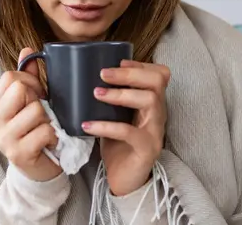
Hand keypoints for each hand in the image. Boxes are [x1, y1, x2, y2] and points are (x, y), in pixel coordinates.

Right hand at [0, 47, 62, 181]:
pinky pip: (44, 130)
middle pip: (20, 89)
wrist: (38, 171)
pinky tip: (50, 141)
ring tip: (45, 129)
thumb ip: (28, 78)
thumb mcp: (30, 104)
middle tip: (41, 114)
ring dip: (48, 120)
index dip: (30, 81)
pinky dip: (53, 135)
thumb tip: (27, 49)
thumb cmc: (34, 133)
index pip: (10, 77)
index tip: (36, 95)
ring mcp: (4, 139)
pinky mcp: (18, 153)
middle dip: (38, 99)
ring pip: (36, 110)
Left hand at [82, 60, 169, 195]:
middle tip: (103, 74)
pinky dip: (106, 126)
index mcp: (152, 103)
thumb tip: (81, 77)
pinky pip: (129, 132)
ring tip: (97, 94)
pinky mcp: (147, 148)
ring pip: (149, 100)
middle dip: (130, 72)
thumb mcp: (115, 116)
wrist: (125, 180)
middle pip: (157, 81)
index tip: (118, 62)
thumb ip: (110, 99)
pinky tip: (87, 125)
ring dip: (121, 94)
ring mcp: (155, 131)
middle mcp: (158, 114)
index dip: (140, 64)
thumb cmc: (118, 145)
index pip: (160, 74)